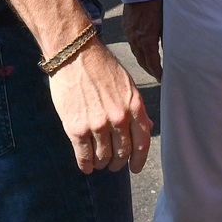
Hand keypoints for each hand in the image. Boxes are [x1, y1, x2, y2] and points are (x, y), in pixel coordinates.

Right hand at [47, 38, 152, 173]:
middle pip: (122, 152)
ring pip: (103, 156)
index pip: (142, 142)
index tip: (134, 167)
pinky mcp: (76, 128)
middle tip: (113, 165)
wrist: (74, 54)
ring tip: (99, 163)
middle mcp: (118, 118)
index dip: (139, 159)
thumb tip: (147, 126)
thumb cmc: (101, 66)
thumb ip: (136, 108)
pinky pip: (84, 155)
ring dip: (102, 163)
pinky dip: (86, 165)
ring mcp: (97, 125)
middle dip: (118, 162)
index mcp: (134, 106)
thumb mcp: (127, 84)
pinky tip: (86, 166)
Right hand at [125, 0, 162, 79]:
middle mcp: (136, 39)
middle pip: (143, 61)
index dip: (158, 74)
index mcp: (147, 40)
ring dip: (144, 61)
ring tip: (152, 65)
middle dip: (151, 70)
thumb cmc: (157, 1)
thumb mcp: (167, 21)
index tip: (164, 80)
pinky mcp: (126, 26)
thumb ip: (168, 37)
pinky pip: (132, 43)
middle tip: (159, 76)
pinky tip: (143, 48)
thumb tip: (172, 50)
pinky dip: (138, 50)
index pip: (153, 64)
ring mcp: (129, 33)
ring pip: (136, 53)